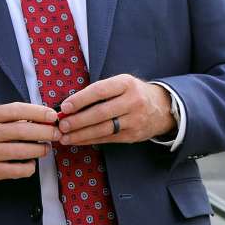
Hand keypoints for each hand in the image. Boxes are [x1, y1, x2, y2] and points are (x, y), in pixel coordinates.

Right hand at [0, 102, 59, 186]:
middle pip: (22, 131)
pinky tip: (30, 164)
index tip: (53, 116)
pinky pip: (17, 170)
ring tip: (45, 149)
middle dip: (45, 132)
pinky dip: (29, 167)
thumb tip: (46, 118)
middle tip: (57, 134)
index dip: (37, 112)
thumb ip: (15, 118)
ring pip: (22, 151)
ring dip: (40, 150)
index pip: (16, 110)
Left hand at [58, 75, 174, 145]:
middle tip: (62, 125)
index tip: (65, 107)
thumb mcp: (121, 83)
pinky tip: (78, 140)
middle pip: (101, 113)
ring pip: (103, 129)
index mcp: (126, 83)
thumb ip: (99, 91)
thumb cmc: (133, 93)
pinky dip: (90, 140)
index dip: (80, 99)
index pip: (100, 91)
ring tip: (65, 136)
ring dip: (81, 134)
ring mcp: (134, 120)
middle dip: (78, 120)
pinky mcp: (133, 135)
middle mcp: (132, 101)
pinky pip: (107, 139)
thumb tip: (70, 104)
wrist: (162, 108)